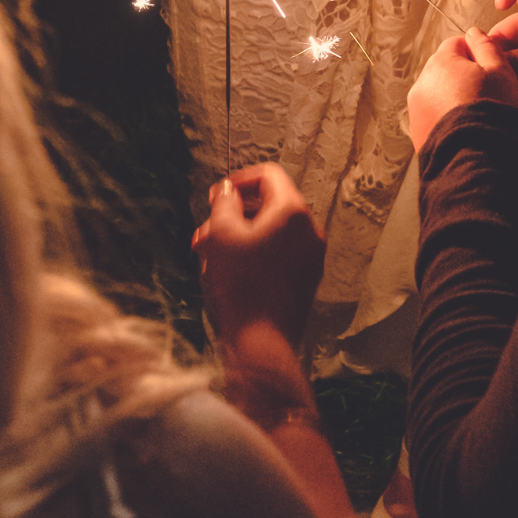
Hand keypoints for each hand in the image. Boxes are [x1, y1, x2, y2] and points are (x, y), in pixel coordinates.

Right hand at [191, 162, 324, 350]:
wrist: (260, 341)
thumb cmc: (242, 288)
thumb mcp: (221, 234)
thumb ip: (223, 202)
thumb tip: (226, 190)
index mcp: (293, 212)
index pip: (268, 176)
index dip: (238, 181)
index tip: (217, 196)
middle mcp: (309, 231)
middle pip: (268, 205)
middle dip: (233, 215)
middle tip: (208, 229)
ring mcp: (310, 256)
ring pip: (270, 232)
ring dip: (238, 237)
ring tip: (209, 255)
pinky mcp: (304, 279)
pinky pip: (277, 254)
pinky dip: (253, 255)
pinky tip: (226, 272)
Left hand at [408, 27, 517, 153]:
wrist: (477, 160)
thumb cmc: (492, 113)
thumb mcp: (501, 71)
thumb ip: (486, 46)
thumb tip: (474, 32)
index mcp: (440, 62)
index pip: (457, 43)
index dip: (478, 54)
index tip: (491, 71)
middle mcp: (422, 83)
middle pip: (445, 68)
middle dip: (464, 77)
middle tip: (488, 95)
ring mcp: (416, 109)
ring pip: (439, 93)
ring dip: (454, 98)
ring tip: (477, 115)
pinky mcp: (417, 132)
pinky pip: (434, 116)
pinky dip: (447, 119)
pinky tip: (465, 129)